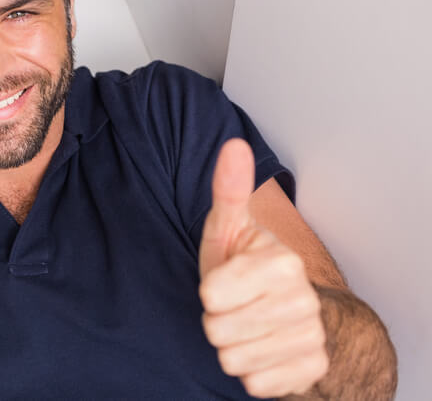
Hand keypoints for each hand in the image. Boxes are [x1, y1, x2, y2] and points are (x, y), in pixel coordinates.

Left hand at [198, 139, 328, 397]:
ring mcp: (311, 337)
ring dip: (232, 346)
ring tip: (246, 325)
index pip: (210, 296)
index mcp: (282, 263)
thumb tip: (234, 145)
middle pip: (217, 330)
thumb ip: (228, 191)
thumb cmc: (246, 265)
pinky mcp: (311, 369)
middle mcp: (304, 301)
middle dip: (218, 320)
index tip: (227, 280)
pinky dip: (251, 372)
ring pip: (232, 360)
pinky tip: (263, 349)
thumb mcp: (229, 227)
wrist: (291, 309)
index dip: (210, 291)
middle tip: (236, 305)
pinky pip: (254, 385)